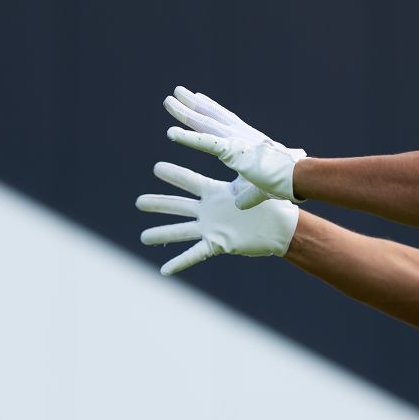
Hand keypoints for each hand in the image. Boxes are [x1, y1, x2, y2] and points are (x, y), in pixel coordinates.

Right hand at [137, 161, 299, 275]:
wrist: (280, 227)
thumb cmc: (270, 203)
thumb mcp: (254, 185)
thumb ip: (243, 170)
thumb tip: (243, 149)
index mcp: (215, 192)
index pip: (190, 182)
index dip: (174, 175)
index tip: (157, 168)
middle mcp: (208, 210)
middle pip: (178, 206)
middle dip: (158, 204)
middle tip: (138, 203)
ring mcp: (210, 228)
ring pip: (180, 231)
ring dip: (161, 234)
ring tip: (142, 238)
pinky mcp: (217, 244)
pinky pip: (194, 255)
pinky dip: (179, 263)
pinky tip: (164, 270)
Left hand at [163, 86, 305, 208]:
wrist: (296, 178)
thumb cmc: (282, 181)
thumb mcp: (257, 189)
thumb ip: (246, 195)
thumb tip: (239, 204)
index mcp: (246, 140)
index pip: (224, 120)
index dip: (210, 108)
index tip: (198, 98)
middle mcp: (239, 134)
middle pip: (210, 115)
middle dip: (193, 103)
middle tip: (176, 92)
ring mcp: (235, 140)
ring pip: (204, 123)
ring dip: (184, 112)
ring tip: (168, 100)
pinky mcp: (232, 151)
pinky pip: (204, 143)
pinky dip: (188, 138)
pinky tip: (170, 133)